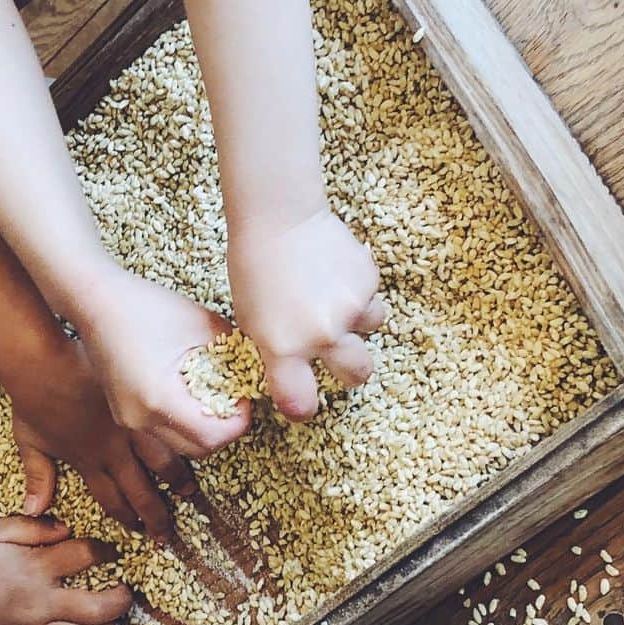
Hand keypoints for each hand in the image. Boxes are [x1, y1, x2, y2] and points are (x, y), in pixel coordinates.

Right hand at [0, 521, 130, 624]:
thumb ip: (32, 526)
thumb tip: (65, 529)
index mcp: (36, 567)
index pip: (87, 556)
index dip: (106, 551)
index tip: (110, 551)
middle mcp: (40, 601)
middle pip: (99, 607)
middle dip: (122, 601)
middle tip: (126, 593)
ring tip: (112, 620)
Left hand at [9, 341, 192, 539]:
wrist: (41, 365)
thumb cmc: (31, 400)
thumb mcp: (29, 444)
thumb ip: (37, 477)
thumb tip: (34, 509)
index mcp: (87, 463)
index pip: (112, 500)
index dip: (126, 518)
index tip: (138, 530)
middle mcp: (112, 452)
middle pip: (140, 492)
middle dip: (155, 516)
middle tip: (167, 532)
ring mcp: (127, 428)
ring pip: (161, 462)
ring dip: (176, 479)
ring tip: (188, 491)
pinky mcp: (137, 402)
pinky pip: (165, 425)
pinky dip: (180, 438)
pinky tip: (195, 442)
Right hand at [68, 265, 251, 457]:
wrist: (96, 302)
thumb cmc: (147, 306)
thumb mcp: (203, 325)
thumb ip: (236, 353)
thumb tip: (259, 375)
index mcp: (159, 399)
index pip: (213, 437)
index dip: (238, 422)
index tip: (244, 398)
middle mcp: (140, 419)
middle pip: (198, 450)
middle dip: (223, 430)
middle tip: (233, 401)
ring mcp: (128, 421)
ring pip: (179, 446)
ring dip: (202, 430)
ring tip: (212, 399)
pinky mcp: (123, 416)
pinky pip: (162, 433)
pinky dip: (182, 423)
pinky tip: (188, 395)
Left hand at [228, 208, 382, 419]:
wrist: (279, 218)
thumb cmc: (254, 269)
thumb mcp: (251, 320)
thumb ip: (276, 351)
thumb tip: (293, 375)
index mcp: (283, 349)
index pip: (299, 402)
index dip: (302, 406)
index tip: (303, 401)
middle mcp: (321, 335)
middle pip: (357, 374)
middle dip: (351, 370)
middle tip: (338, 354)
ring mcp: (349, 308)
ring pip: (372, 329)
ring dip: (359, 321)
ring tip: (335, 298)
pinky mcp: (367, 281)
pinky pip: (371, 297)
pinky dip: (358, 290)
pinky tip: (335, 274)